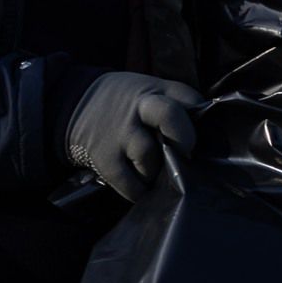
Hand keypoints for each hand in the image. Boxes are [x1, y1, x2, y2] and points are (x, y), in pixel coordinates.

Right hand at [62, 71, 203, 200]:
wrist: (75, 104)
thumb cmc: (129, 103)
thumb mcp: (152, 91)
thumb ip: (177, 106)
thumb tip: (205, 134)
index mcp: (157, 92)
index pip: (188, 99)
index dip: (201, 117)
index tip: (205, 134)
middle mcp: (139, 109)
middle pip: (168, 116)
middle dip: (184, 136)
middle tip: (188, 153)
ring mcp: (120, 134)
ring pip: (149, 155)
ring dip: (159, 170)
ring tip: (162, 174)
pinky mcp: (104, 158)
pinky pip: (127, 181)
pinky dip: (140, 191)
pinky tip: (145, 190)